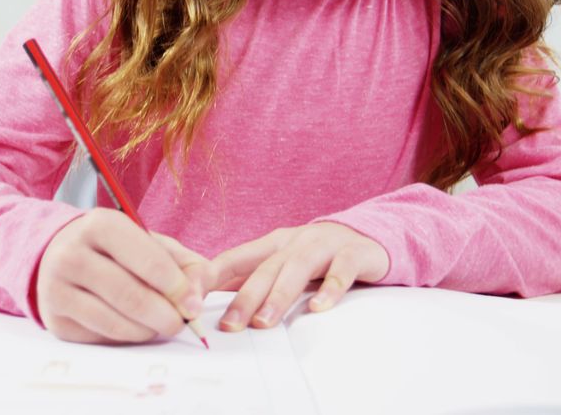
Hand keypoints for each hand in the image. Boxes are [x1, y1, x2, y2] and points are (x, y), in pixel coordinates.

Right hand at [36, 207, 213, 343]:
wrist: (58, 253)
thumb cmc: (114, 248)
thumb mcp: (149, 242)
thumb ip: (185, 264)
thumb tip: (197, 296)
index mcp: (100, 225)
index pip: (149, 262)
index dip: (178, 288)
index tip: (193, 304)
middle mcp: (72, 254)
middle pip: (131, 296)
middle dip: (166, 315)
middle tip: (181, 322)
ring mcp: (57, 288)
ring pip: (115, 322)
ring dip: (148, 330)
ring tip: (160, 324)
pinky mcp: (55, 318)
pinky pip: (101, 337)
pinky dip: (126, 337)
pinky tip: (134, 325)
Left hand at [211, 222, 388, 330]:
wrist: (370, 236)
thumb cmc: (318, 256)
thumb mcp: (283, 263)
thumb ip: (253, 279)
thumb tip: (211, 302)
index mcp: (273, 244)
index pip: (235, 257)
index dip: (211, 275)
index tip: (189, 295)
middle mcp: (295, 242)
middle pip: (265, 268)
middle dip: (244, 297)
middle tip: (229, 325)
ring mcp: (324, 245)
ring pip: (297, 268)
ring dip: (279, 296)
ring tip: (264, 322)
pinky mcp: (354, 253)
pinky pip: (341, 269)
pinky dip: (330, 288)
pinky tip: (318, 307)